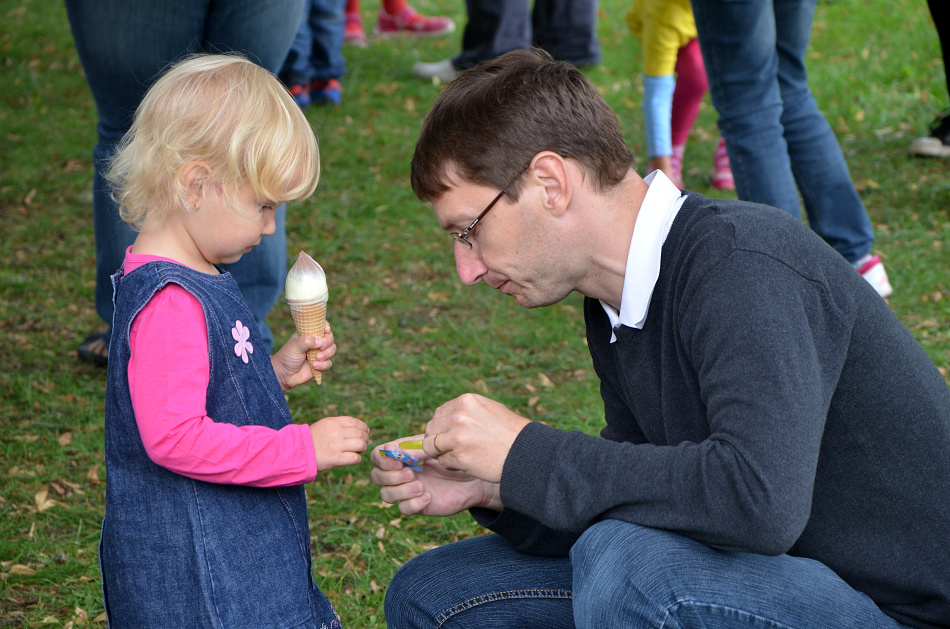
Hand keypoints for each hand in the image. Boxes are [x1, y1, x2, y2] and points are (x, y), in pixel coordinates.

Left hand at [272, 323, 336, 390]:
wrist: (284, 375)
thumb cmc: (287, 357)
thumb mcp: (295, 346)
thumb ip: (307, 341)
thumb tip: (321, 341)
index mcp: (308, 334)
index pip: (322, 325)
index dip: (326, 327)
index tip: (326, 332)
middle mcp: (315, 342)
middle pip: (330, 338)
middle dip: (328, 343)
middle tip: (321, 347)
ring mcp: (319, 353)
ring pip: (332, 350)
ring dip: (327, 354)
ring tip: (316, 358)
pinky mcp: (321, 364)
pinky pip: (329, 363)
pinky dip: (323, 365)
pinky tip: (314, 366)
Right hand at [310, 416, 368, 470]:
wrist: (297, 452)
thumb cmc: (312, 439)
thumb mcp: (324, 425)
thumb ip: (339, 425)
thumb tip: (358, 428)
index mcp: (333, 422)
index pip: (355, 422)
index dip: (364, 428)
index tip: (365, 433)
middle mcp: (335, 432)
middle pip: (360, 433)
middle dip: (365, 439)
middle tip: (364, 444)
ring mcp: (335, 445)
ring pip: (360, 444)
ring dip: (363, 448)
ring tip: (359, 451)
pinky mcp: (335, 458)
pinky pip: (355, 458)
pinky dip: (357, 459)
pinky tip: (354, 458)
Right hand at [369, 438, 501, 515]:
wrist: (473, 476)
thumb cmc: (453, 456)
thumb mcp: (433, 448)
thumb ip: (413, 449)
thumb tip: (390, 449)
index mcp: (401, 454)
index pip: (376, 456)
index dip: (382, 460)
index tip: (400, 460)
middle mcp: (400, 472)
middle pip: (376, 477)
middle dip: (390, 476)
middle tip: (412, 473)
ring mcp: (406, 489)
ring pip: (386, 494)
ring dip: (401, 490)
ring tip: (421, 486)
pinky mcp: (416, 505)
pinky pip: (403, 508)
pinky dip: (413, 503)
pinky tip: (429, 496)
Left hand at [420, 393, 530, 483]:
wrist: (527, 452)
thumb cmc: (510, 432)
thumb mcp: (488, 410)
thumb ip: (465, 412)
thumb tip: (443, 419)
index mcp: (466, 402)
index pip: (438, 414)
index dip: (442, 427)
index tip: (450, 436)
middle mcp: (459, 416)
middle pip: (431, 429)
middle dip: (438, 440)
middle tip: (452, 448)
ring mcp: (458, 437)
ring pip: (431, 446)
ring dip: (441, 453)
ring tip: (457, 456)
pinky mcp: (460, 456)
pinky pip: (443, 461)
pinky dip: (451, 465)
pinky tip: (466, 463)